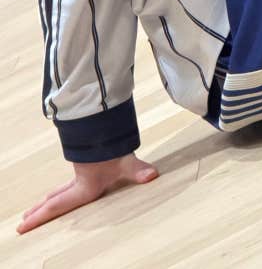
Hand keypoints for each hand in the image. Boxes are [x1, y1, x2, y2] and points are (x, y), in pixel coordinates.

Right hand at [16, 152, 158, 233]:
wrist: (100, 122)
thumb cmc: (110, 144)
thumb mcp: (125, 161)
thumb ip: (138, 170)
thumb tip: (153, 176)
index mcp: (84, 186)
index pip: (58, 205)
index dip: (40, 217)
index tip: (22, 225)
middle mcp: (79, 180)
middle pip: (53, 199)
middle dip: (39, 212)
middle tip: (22, 222)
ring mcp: (79, 169)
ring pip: (58, 188)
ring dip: (47, 200)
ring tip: (35, 208)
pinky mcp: (82, 159)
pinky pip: (66, 180)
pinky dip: (57, 189)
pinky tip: (56, 190)